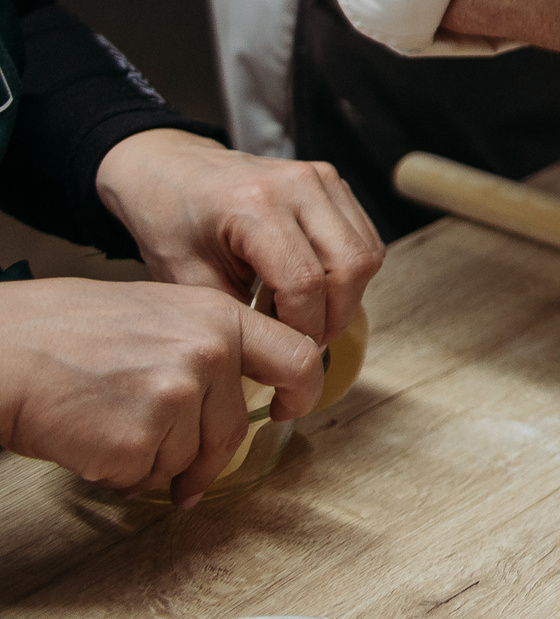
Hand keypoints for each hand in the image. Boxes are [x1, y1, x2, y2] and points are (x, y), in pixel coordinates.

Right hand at [0, 277, 321, 505]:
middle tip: (190, 473)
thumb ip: (210, 341)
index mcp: (219, 317)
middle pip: (235, 428)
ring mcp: (176, 397)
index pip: (298, 358)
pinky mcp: (138, 440)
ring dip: (154, 458)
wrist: (8, 351)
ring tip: (112, 422)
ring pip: (188, 457)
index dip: (302, 392)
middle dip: (210, 458)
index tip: (289, 408)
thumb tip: (242, 384)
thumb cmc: (70, 330)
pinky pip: (146, 477)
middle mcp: (209, 354)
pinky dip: (121, 472)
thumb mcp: (162, 310)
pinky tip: (94, 439)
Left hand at [96, 129, 383, 347]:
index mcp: (255, 206)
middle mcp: (298, 185)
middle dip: (334, 317)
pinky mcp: (333, 182)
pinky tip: (316, 288)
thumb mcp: (187, 279)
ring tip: (310, 317)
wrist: (169, 168)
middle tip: (305, 344)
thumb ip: (237, 318)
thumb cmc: (169, 221)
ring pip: (368, 253)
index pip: (306, 281)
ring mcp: (322, 179)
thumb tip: (277, 359)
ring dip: (347, 297)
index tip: (286, 357)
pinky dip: (350, 273)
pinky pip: (365, 237)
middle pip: (351, 266)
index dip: (303, 329)